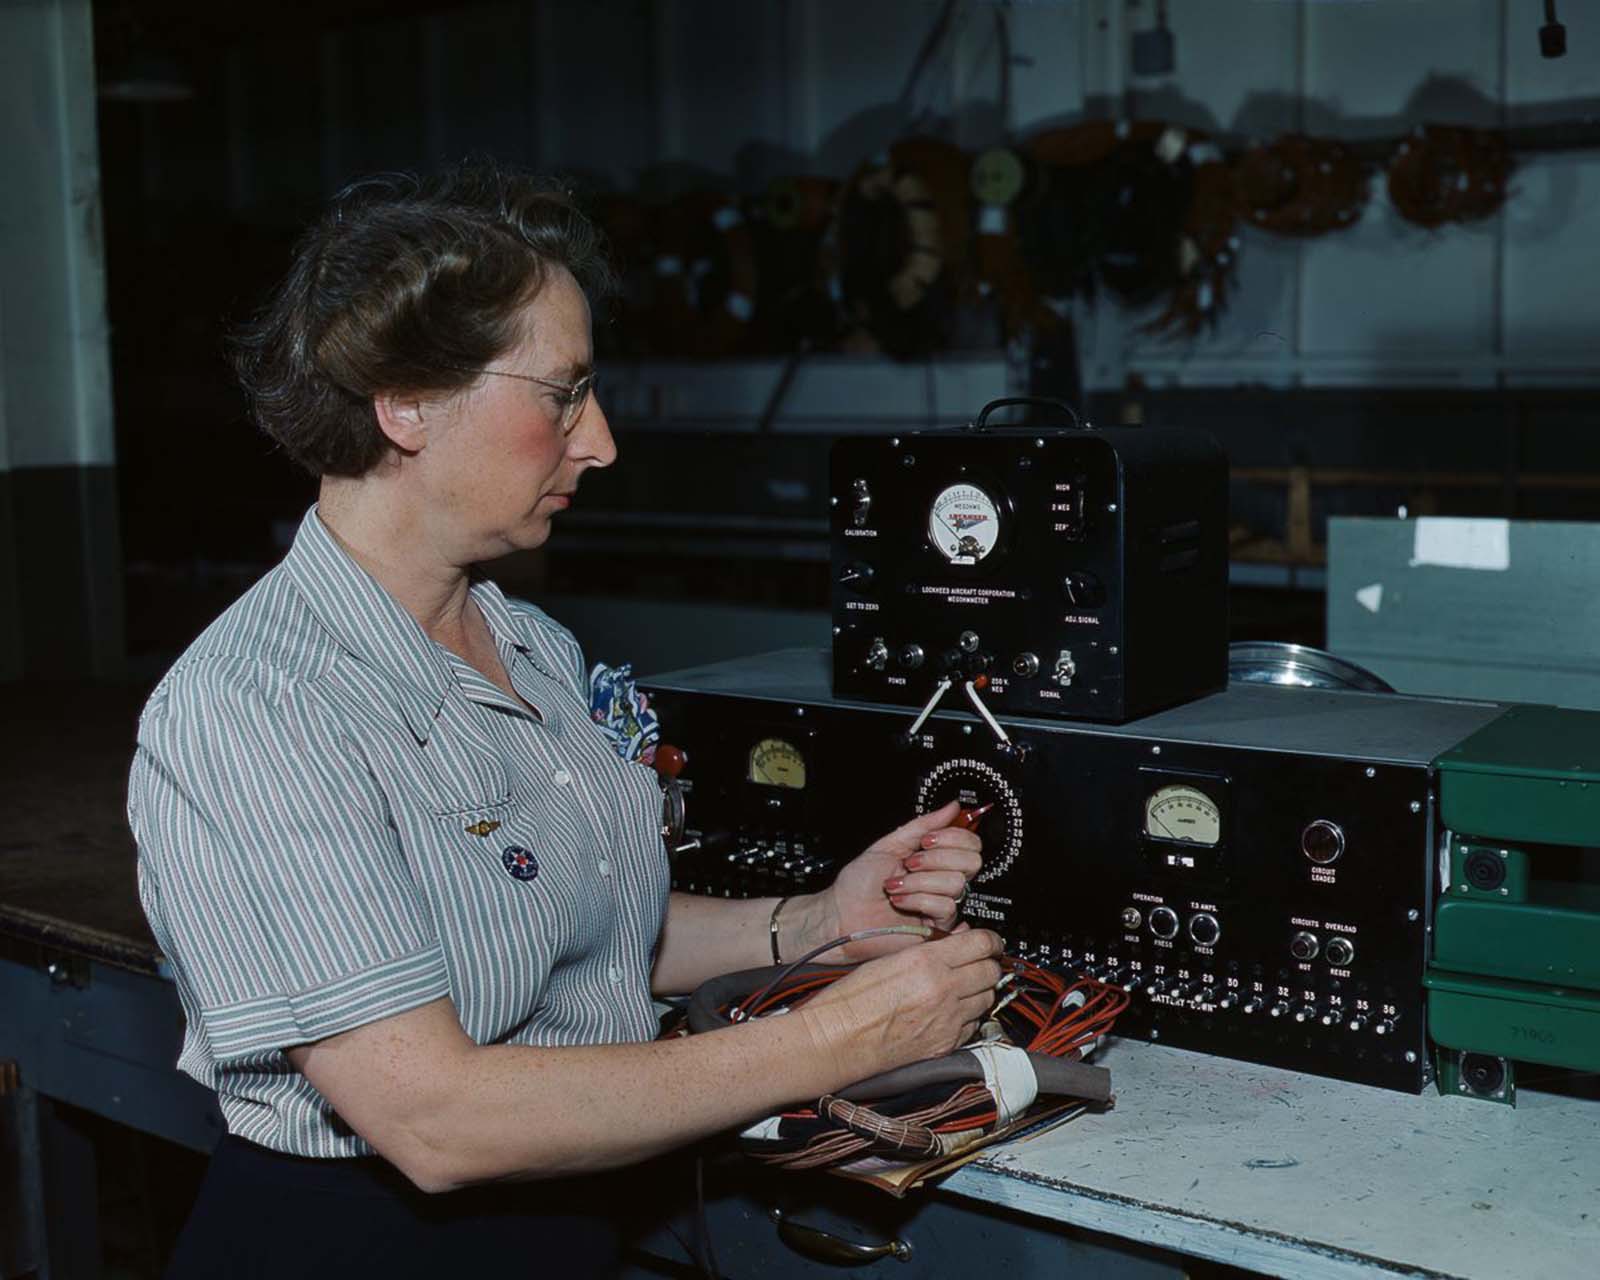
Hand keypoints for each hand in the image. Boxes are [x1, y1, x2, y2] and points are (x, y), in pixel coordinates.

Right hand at [800, 928, 1004, 1080]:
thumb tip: (951, 948)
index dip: (990, 940)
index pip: (981, 943)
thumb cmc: (850, 1000)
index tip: (990, 942)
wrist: (836, 1040)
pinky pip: (973, 1026)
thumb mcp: (889, 959)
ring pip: (987, 999)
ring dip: (980, 991)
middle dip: (988, 965)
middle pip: (991, 972)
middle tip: (979, 963)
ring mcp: (947, 1020)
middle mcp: (943, 990)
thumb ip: (926, 952)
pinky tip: (951, 1012)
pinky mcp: (945, 1045)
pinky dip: (969, 1017)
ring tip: (964, 988)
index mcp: (927, 962)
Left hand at [803, 800, 982, 961]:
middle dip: (936, 858)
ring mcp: (941, 902)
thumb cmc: (859, 883)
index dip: (953, 837)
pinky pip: (945, 906)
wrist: (843, 912)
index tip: (926, 840)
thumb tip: (951, 807)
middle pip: (972, 861)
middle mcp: (942, 879)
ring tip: (897, 885)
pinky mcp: (939, 926)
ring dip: (919, 881)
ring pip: (956, 883)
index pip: (970, 843)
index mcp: (934, 858)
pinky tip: (900, 901)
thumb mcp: (890, 844)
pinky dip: (917, 899)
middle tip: (910, 862)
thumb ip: (923, 824)